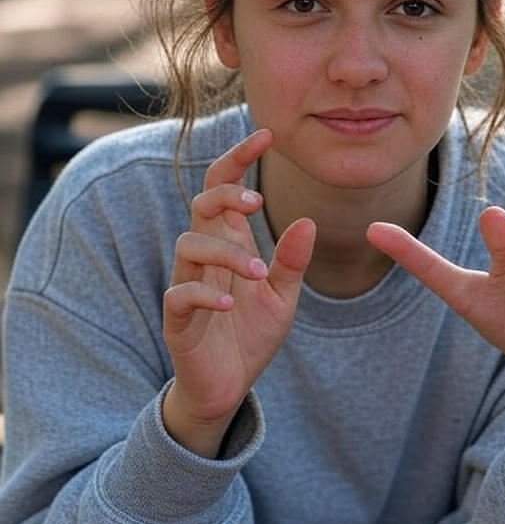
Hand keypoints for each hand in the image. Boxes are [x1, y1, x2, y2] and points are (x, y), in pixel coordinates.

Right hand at [163, 129, 315, 453]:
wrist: (228, 387)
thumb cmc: (249, 336)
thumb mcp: (282, 297)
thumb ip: (292, 262)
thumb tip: (308, 220)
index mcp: (228, 244)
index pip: (223, 189)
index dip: (238, 160)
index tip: (266, 137)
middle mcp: (204, 259)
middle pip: (200, 206)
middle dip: (226, 196)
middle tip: (257, 204)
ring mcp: (187, 287)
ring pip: (187, 245)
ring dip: (224, 252)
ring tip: (256, 271)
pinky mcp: (178, 321)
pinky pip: (179, 296)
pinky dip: (203, 295)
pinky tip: (230, 304)